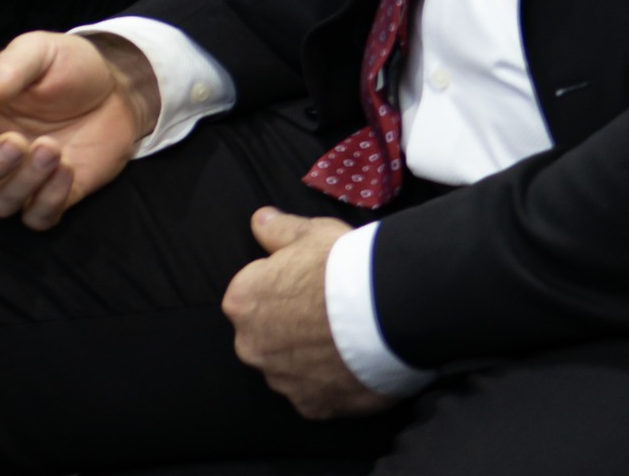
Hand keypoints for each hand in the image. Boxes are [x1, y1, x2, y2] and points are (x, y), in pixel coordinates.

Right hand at [0, 29, 160, 227]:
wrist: (118, 87)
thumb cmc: (69, 65)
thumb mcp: (40, 51)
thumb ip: (11, 68)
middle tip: (17, 144)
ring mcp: (20, 178)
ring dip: (23, 182)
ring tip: (53, 148)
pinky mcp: (51, 196)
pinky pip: (36, 219)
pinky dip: (49, 200)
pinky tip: (69, 168)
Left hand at [222, 208, 396, 420]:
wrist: (385, 310)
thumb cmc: (341, 265)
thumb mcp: (310, 232)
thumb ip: (278, 229)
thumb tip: (259, 221)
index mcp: (244, 301)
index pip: (251, 293)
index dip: (281, 284)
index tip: (308, 280)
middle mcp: (252, 347)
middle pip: (265, 334)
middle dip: (288, 325)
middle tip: (326, 310)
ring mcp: (281, 382)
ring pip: (289, 367)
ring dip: (307, 356)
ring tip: (343, 337)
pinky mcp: (311, 407)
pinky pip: (315, 393)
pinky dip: (328, 381)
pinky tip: (351, 361)